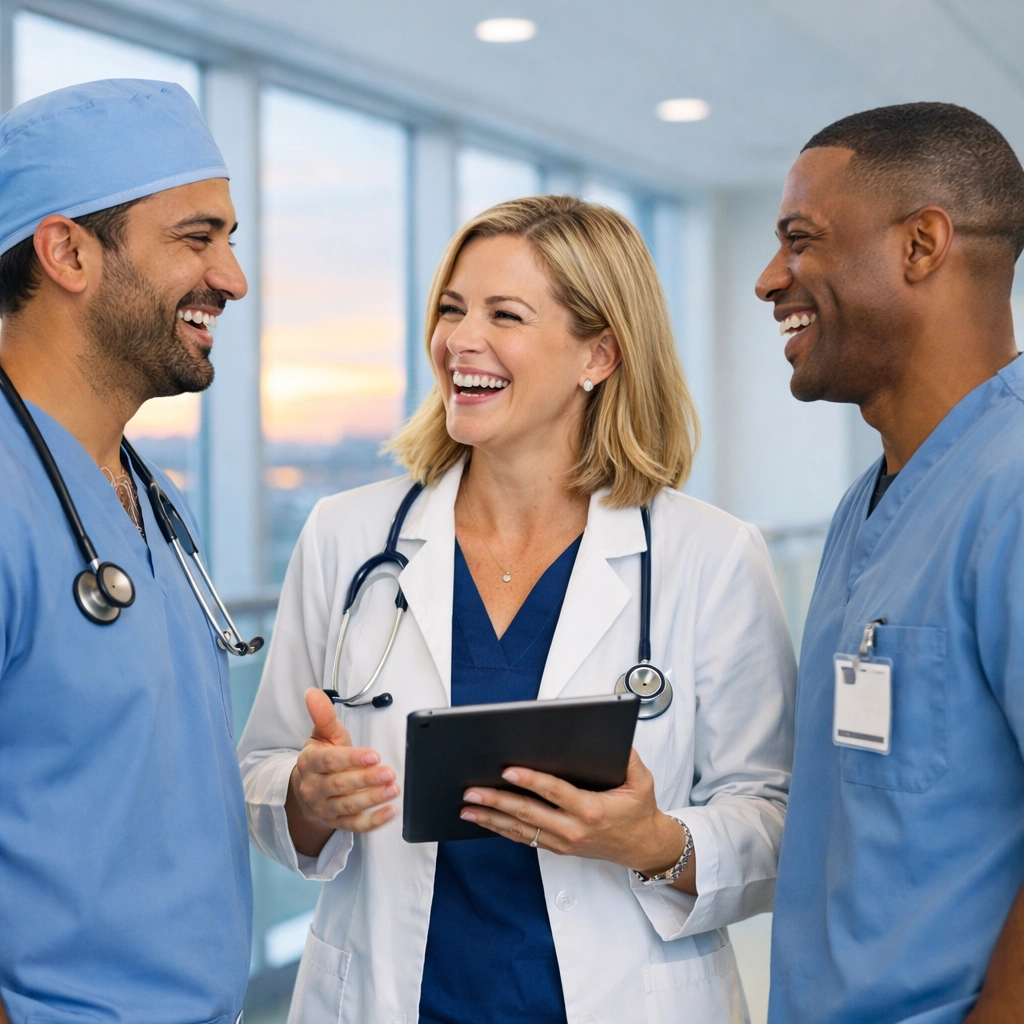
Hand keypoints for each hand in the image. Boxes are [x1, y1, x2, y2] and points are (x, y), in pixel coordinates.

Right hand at [285, 689, 398, 856]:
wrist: (308, 789)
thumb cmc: (322, 757)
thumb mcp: (322, 735)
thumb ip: (323, 715)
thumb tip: (313, 693)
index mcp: (309, 762)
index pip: (329, 761)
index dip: (351, 759)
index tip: (373, 755)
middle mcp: (313, 788)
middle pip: (339, 785)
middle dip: (365, 780)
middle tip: (389, 772)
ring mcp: (324, 808)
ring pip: (348, 806)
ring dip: (372, 799)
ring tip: (393, 790)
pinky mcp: (336, 823)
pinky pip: (355, 825)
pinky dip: (373, 822)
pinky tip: (391, 812)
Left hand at [460, 748, 692, 887]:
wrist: (643, 847)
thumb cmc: (639, 810)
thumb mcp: (642, 780)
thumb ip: (628, 757)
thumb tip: (610, 735)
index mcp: (592, 810)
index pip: (555, 792)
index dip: (531, 781)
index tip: (508, 770)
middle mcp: (574, 830)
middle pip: (529, 813)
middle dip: (497, 800)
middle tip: (472, 790)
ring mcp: (564, 842)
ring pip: (521, 830)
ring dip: (491, 818)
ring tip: (467, 806)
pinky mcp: (558, 848)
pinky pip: (525, 839)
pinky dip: (501, 829)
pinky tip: (483, 819)